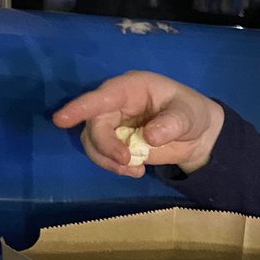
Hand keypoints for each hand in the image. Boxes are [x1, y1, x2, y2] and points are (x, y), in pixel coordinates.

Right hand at [52, 71, 224, 176]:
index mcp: (132, 88)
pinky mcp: (115, 143)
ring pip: (93, 142)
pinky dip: (114, 166)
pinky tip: (136, 171)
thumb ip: (172, 123)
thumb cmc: (192, 114)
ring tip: (134, 169)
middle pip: (93, 124)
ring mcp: (114, 124)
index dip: (80, 107)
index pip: (102, 96)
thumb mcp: (188, 116)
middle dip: (105, 145)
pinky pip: (102, 155)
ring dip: (108, 160)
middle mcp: (116, 104)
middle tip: (127, 160)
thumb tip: (149, 137)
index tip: (61, 120)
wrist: (197, 135)